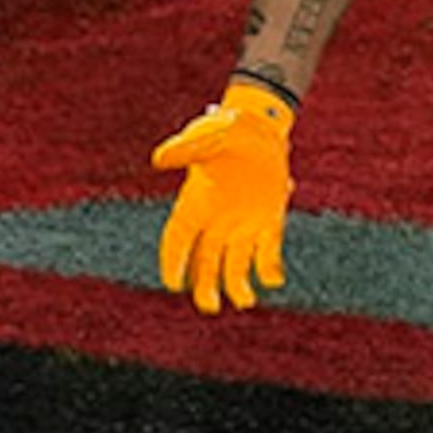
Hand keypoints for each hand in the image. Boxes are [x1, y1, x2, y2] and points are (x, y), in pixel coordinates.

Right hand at [149, 79, 295, 311]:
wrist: (262, 127)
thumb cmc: (229, 128)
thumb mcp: (209, 136)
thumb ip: (188, 149)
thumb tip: (158, 160)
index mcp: (195, 203)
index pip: (177, 238)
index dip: (172, 261)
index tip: (172, 283)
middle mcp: (216, 220)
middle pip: (204, 262)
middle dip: (204, 286)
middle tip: (208, 306)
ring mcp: (242, 225)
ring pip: (235, 265)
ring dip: (237, 285)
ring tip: (245, 301)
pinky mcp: (268, 223)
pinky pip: (267, 253)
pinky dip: (269, 269)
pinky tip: (274, 279)